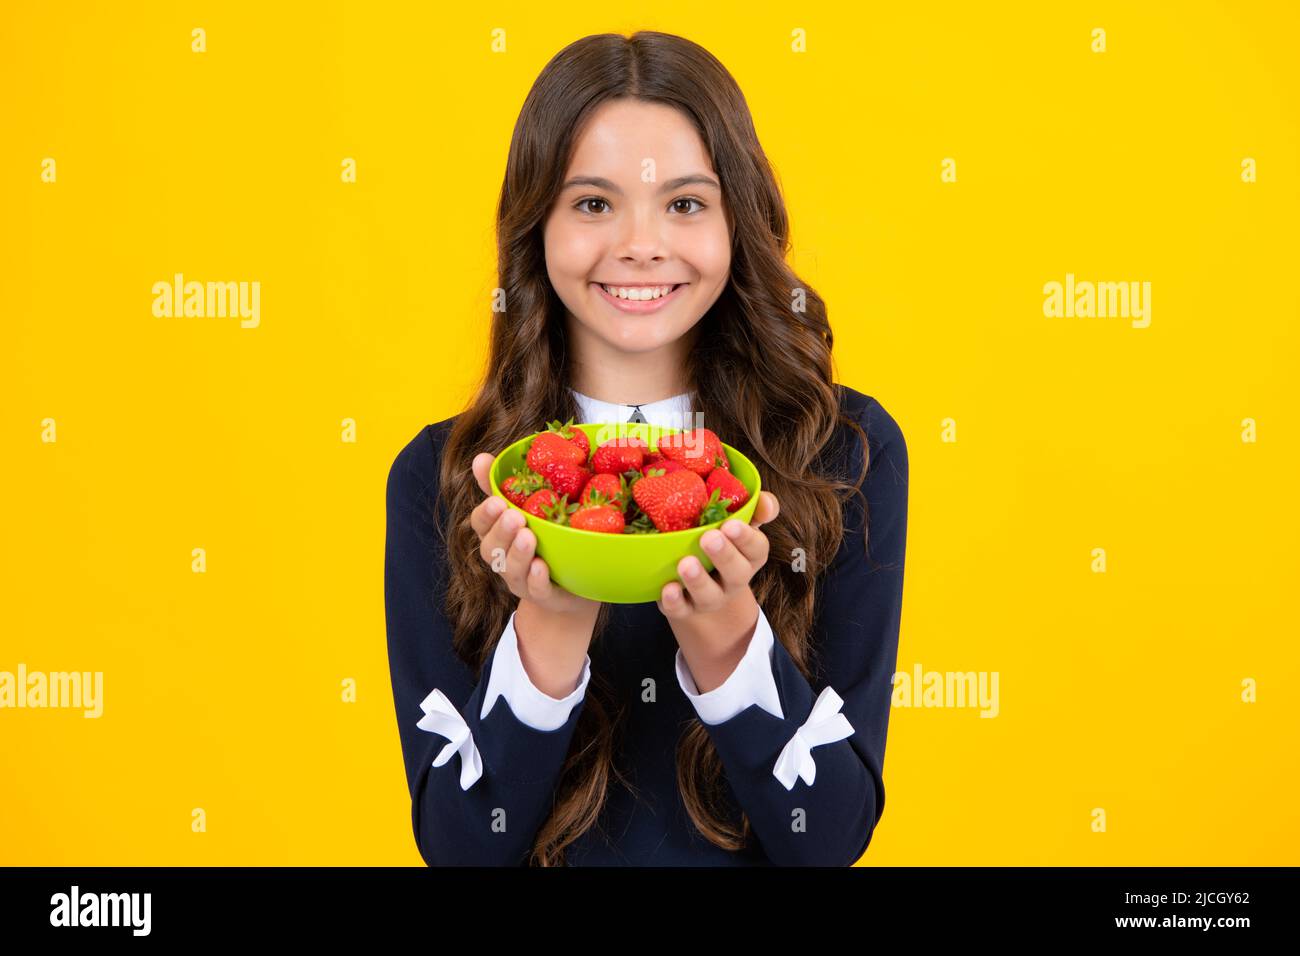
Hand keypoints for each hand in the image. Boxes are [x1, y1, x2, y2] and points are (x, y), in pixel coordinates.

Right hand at [470, 453, 600, 619]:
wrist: (569, 586)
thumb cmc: (542, 540)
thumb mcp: (524, 510)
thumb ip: (502, 486)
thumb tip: (479, 457)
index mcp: (496, 535)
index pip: (479, 524)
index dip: (485, 514)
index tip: (498, 501)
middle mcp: (502, 559)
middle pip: (491, 548)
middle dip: (501, 532)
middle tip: (514, 516)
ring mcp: (521, 580)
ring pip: (511, 569)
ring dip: (518, 553)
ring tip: (529, 537)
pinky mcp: (542, 596)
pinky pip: (535, 590)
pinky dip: (536, 579)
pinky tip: (542, 566)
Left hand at [657, 491, 779, 691]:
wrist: (699, 587)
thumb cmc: (720, 543)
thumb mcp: (737, 524)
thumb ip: (753, 508)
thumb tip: (765, 502)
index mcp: (749, 557)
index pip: (757, 549)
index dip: (746, 538)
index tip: (730, 524)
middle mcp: (733, 580)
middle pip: (737, 573)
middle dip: (724, 556)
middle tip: (709, 538)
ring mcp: (710, 597)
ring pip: (709, 595)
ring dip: (698, 580)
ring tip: (686, 563)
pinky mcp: (685, 608)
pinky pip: (681, 609)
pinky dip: (674, 601)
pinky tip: (668, 588)